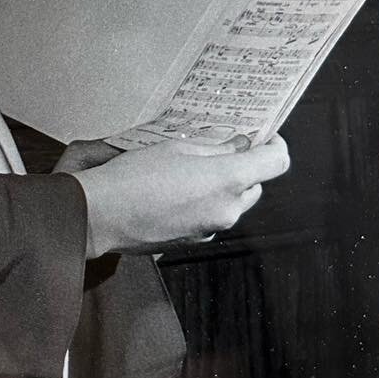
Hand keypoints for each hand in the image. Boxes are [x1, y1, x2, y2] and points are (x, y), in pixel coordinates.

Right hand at [66, 135, 288, 258]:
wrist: (101, 215)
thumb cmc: (133, 177)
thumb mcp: (175, 148)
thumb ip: (214, 147)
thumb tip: (238, 145)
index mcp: (228, 180)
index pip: (276, 163)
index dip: (275, 146)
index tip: (264, 137)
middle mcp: (227, 209)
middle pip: (255, 185)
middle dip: (243, 167)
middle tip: (217, 149)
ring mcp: (212, 229)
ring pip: (232, 202)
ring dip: (222, 186)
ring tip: (188, 171)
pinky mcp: (195, 240)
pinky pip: (211, 217)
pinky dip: (203, 203)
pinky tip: (174, 192)